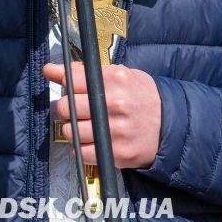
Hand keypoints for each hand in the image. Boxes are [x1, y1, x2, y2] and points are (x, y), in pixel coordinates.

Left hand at [44, 61, 161, 169]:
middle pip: (66, 107)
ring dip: (73, 130)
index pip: (72, 79)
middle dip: (67, 108)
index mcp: (115, 80)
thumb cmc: (142, 98)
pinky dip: (82, 148)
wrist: (171, 126)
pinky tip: (93, 141)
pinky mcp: (116, 152)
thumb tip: (51, 69)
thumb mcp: (121, 76)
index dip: (64, 82)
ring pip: (70, 131)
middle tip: (77, 110)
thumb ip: (86, 72)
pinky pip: (81, 152)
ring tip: (87, 126)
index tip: (62, 82)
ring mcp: (115, 130)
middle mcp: (114, 104)